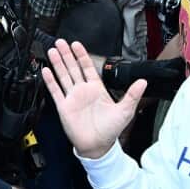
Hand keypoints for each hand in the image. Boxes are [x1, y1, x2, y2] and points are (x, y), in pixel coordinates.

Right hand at [41, 39, 146, 159]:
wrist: (98, 146)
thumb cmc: (110, 129)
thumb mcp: (125, 110)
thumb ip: (132, 94)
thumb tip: (143, 82)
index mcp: (97, 89)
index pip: (88, 67)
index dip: (82, 55)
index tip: (77, 44)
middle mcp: (83, 91)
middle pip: (73, 68)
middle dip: (67, 54)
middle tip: (61, 42)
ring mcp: (72, 98)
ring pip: (63, 76)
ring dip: (58, 63)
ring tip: (52, 51)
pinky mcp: (64, 106)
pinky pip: (55, 91)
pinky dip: (50, 81)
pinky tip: (46, 70)